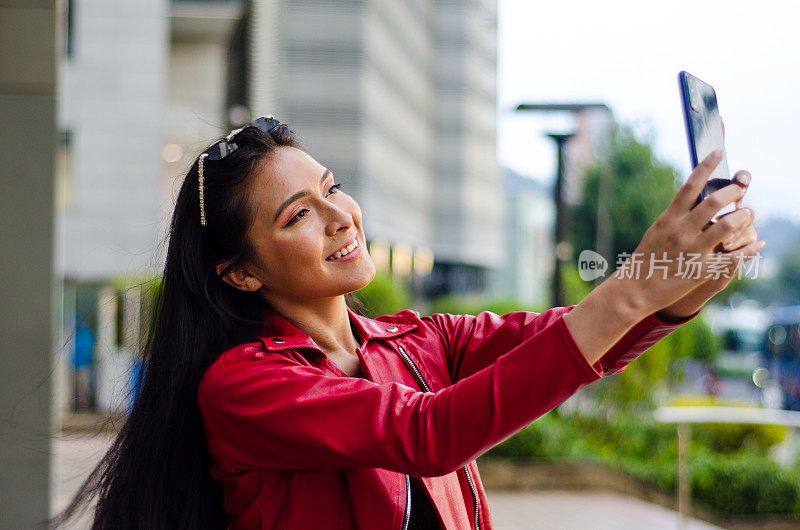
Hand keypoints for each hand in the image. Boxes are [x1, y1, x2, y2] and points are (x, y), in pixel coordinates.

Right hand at [610, 150, 764, 318]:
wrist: (634, 289)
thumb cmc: (645, 259)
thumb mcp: (657, 232)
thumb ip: (676, 218)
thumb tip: (694, 202)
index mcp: (669, 219)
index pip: (690, 185)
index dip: (706, 166)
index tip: (719, 152)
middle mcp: (681, 231)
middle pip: (715, 201)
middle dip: (734, 191)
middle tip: (741, 189)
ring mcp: (692, 250)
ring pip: (728, 225)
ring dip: (744, 216)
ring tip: (748, 214)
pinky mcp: (702, 270)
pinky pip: (733, 256)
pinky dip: (749, 249)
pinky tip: (758, 244)